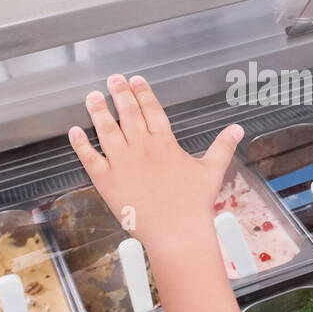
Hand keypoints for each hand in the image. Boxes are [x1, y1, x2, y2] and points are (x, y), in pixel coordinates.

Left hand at [68, 74, 243, 247]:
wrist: (176, 232)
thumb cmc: (195, 204)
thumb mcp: (212, 171)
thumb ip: (222, 147)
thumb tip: (237, 129)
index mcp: (164, 143)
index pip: (151, 110)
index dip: (143, 93)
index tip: (136, 80)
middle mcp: (141, 148)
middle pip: (128, 113)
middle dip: (119, 93)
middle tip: (113, 79)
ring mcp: (122, 163)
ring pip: (106, 130)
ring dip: (99, 111)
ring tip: (93, 96)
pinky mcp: (107, 181)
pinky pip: (90, 158)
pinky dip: (80, 144)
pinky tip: (75, 131)